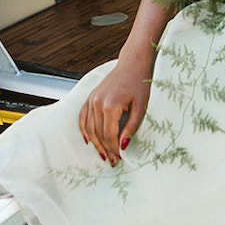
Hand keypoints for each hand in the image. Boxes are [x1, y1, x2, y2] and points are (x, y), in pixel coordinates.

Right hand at [78, 47, 151, 164]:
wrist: (132, 63)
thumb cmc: (139, 82)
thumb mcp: (141, 106)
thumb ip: (131, 127)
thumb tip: (124, 146)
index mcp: (110, 105)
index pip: (109, 135)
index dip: (114, 149)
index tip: (120, 158)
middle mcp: (97, 103)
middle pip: (98, 134)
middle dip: (106, 149)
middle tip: (113, 160)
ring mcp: (92, 99)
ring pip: (89, 128)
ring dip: (95, 143)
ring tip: (104, 154)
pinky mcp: (91, 97)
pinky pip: (83, 117)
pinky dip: (84, 129)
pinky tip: (89, 140)